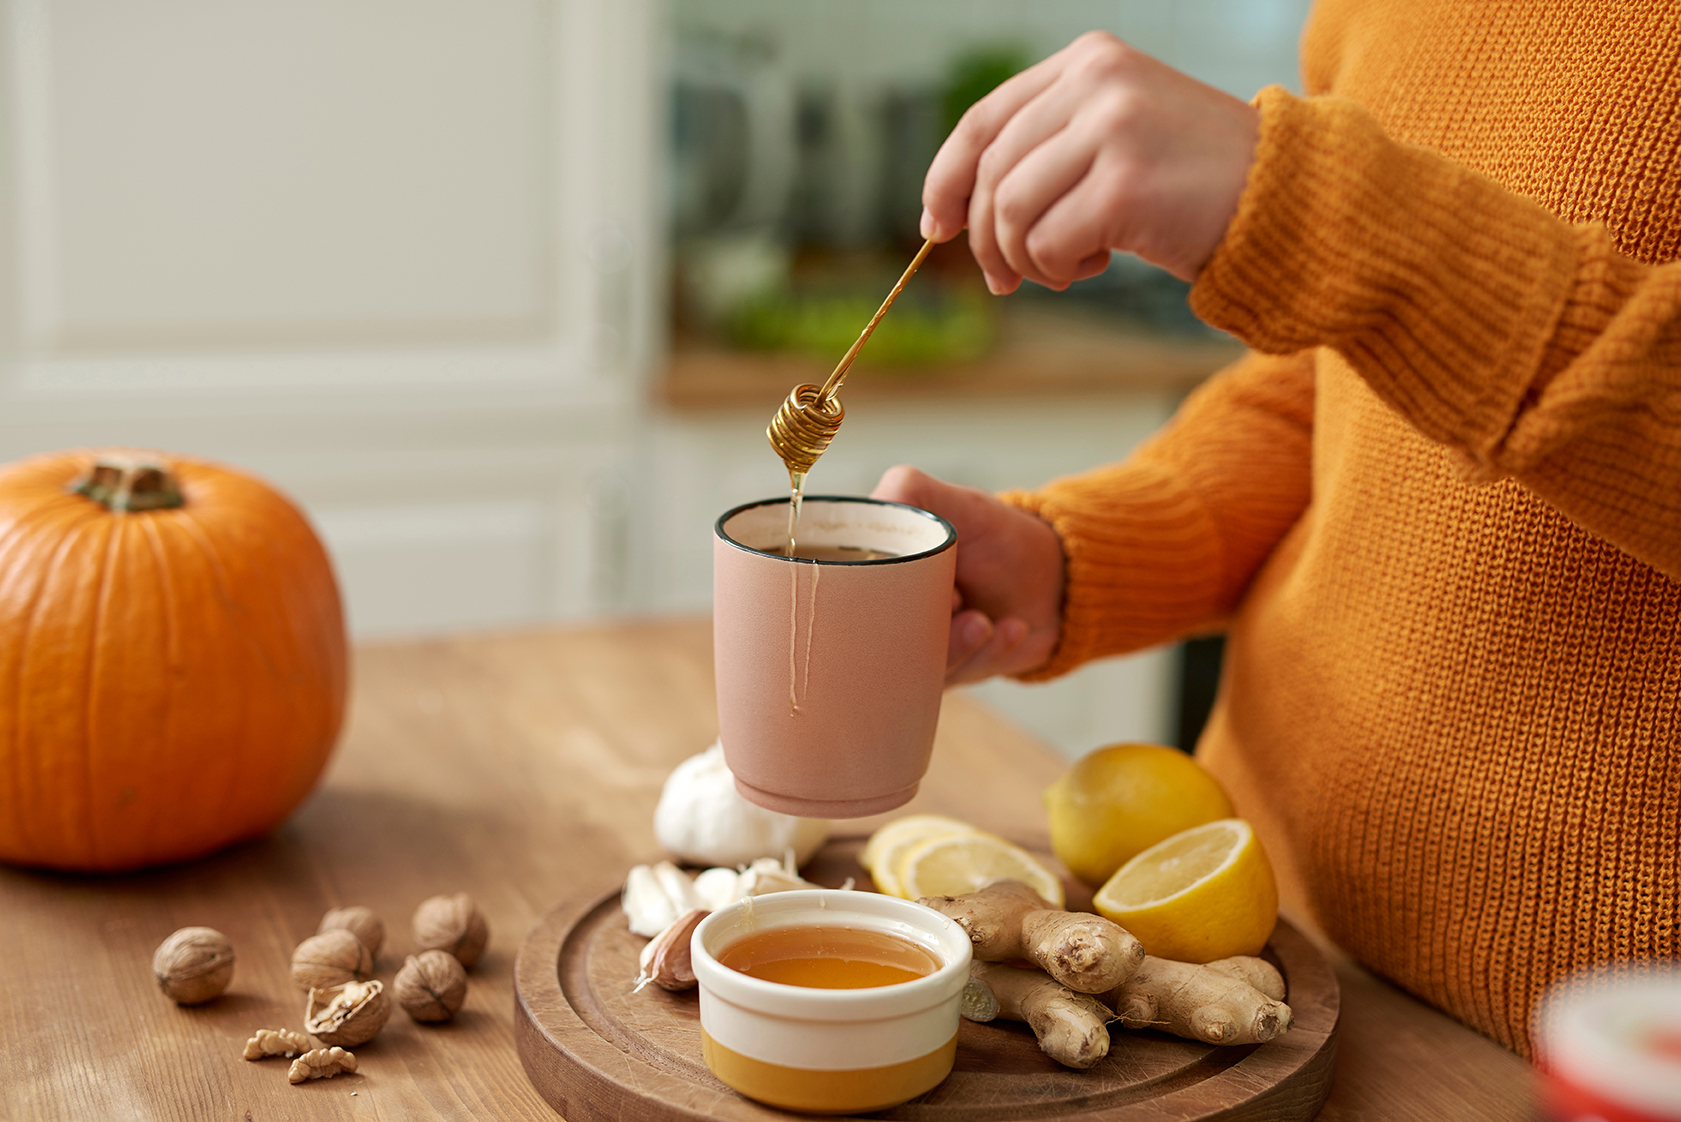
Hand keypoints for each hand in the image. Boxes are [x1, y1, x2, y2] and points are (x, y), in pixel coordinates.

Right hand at [870, 465, 1063, 684]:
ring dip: (956, 646)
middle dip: (914, 630)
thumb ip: (908, 491)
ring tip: (982, 622)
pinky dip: (989, 653)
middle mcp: (889, 614)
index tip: (897, 580)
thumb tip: (872, 509)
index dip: (862, 594)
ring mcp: (919, 648)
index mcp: (875, 570)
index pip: (841, 592)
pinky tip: (1011, 628)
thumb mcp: (951, 501)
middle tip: (954, 603)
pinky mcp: (954, 672)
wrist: (1050, 575)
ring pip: (920, 665)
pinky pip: (963, 675)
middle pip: (876, 641)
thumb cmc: (991, 535)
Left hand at [921, 31, 1258, 291]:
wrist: (1287, 201)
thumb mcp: (1118, 140)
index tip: (936, 226)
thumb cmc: (1195, 185)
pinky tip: (1099, 264)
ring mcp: (1113, 128)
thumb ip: (1050, 149)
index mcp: (1090, 62)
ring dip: (1025, 259)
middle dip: (986, 239)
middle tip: (1004, 281)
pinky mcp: (1125, 183)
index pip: (985, 119)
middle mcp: (1098, 82)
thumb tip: (957, 207)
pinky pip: (1049, 242)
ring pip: (1012, 210)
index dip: (947, 178)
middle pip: (993, 172)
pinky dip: (1060, 268)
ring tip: (1064, 270)